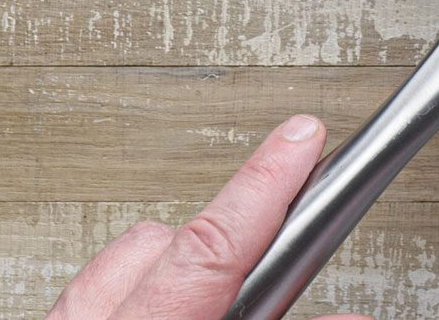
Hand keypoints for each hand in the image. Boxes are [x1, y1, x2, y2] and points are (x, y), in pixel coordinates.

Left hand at [48, 115, 369, 319]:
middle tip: (272, 264)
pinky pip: (87, 291)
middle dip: (221, 240)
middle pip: (158, 242)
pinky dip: (133, 292)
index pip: (211, 246)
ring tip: (209, 298)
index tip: (302, 135)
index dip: (265, 184)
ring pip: (117, 262)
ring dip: (171, 269)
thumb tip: (351, 311)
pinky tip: (167, 308)